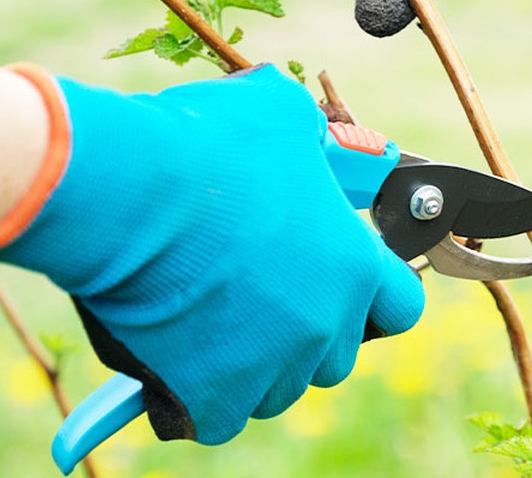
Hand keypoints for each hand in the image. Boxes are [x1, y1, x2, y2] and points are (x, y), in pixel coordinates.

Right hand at [0, 63, 423, 444]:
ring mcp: (272, 366)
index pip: (401, 306)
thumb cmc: (207, 143)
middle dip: (307, 334)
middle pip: (335, 354)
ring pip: (278, 389)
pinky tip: (179, 362)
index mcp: (354, 265)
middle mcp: (325, 324)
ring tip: (212, 323)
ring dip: (256, 366)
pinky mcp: (214, 396)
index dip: (376, 297)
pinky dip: (202, 398)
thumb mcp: (281, 114)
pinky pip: (220, 417)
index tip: (343, 286)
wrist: (130, 190)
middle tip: (262, 299)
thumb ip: (309, 141)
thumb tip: (306, 140)